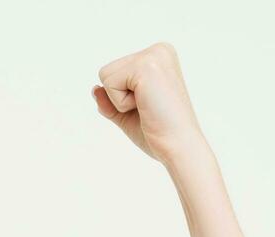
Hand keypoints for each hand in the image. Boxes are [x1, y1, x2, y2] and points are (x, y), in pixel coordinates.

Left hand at [91, 42, 208, 167]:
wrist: (179, 148)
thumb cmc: (160, 133)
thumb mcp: (128, 114)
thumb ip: (110, 100)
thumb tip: (94, 89)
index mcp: (159, 57)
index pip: (116, 72)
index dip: (123, 98)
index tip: (150, 106)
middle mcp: (159, 50)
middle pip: (107, 71)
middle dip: (119, 97)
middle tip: (148, 108)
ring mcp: (154, 55)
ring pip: (105, 76)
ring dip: (120, 100)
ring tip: (148, 106)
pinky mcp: (146, 66)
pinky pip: (109, 84)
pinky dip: (121, 103)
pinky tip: (146, 106)